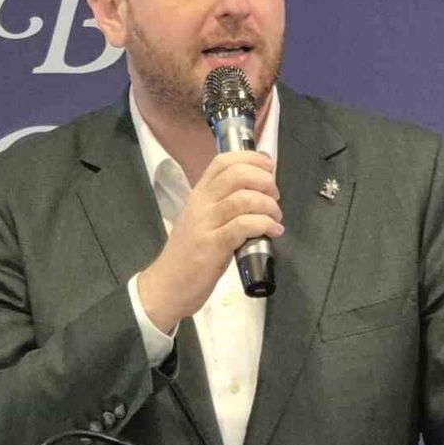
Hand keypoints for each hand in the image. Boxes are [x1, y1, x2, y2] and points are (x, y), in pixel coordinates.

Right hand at [137, 151, 283, 332]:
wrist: (167, 286)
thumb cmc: (189, 254)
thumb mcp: (203, 221)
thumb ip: (224, 205)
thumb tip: (258, 193)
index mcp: (199, 194)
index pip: (223, 161)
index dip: (251, 158)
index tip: (268, 168)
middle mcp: (201, 204)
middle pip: (236, 174)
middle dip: (264, 180)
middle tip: (274, 196)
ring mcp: (206, 224)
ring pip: (243, 199)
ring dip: (268, 205)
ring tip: (275, 217)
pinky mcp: (213, 246)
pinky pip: (243, 226)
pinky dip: (264, 224)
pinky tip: (273, 231)